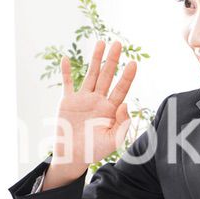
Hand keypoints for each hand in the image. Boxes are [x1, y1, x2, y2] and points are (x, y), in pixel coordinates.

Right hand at [42, 40, 136, 190]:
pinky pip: (67, 83)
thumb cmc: (95, 150)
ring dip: (95, 59)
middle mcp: (99, 100)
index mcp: (111, 109)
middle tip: (118, 43)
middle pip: (107, 76)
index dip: (127, 76)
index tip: (134, 63)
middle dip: (112, 60)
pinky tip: (65, 58)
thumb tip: (126, 104)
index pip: (121, 89)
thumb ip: (122, 124)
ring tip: (100, 42)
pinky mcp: (68, 101)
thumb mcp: (114, 140)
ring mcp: (83, 99)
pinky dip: (66, 71)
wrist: (73, 156)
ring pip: (91, 74)